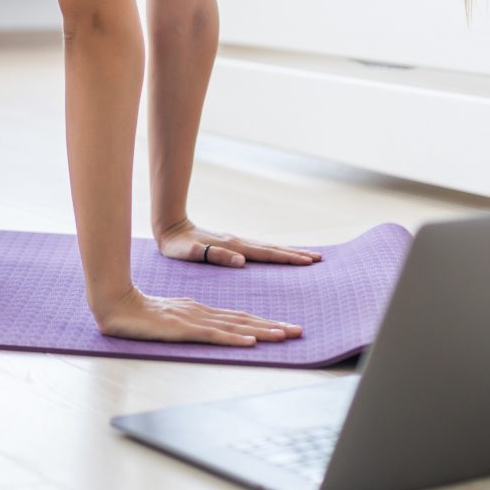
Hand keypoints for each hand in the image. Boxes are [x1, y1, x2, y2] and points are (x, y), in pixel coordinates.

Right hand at [93, 285, 302, 346]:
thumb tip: (212, 328)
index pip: (239, 318)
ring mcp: (193, 320)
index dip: (265, 323)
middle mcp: (202, 313)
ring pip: (234, 326)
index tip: (287, 329)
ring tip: (285, 336)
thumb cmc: (139, 313)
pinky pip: (212, 335)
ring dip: (262, 331)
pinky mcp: (182, 329)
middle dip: (273, 326)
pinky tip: (249, 341)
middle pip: (244, 320)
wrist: (115, 304)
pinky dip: (233, 338)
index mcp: (201, 311)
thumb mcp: (172, 317)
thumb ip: (192, 322)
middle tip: (299, 332)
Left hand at [153, 218, 323, 268]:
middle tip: (319, 258)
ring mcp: (236, 242)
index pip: (266, 254)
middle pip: (272, 249)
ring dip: (288, 251)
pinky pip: (259, 249)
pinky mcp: (232, 244)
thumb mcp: (192, 253)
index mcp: (233, 246)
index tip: (308, 261)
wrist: (170, 228)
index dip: (287, 258)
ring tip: (307, 256)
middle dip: (295, 254)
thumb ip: (215, 256)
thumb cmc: (178, 246)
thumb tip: (242, 261)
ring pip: (268, 247)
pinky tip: (278, 254)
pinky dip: (274, 251)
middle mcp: (238, 242)